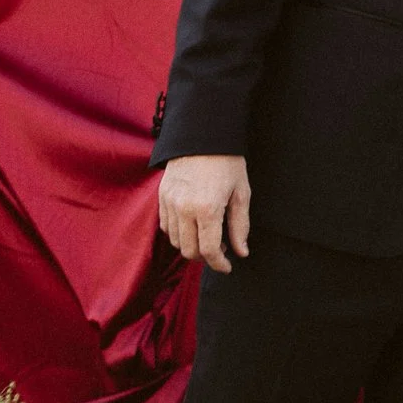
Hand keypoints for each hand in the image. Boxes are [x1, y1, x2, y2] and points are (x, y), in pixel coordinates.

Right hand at [158, 154, 250, 273]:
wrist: (202, 135)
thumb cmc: (226, 162)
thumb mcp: (241, 193)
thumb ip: (240, 226)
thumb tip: (241, 252)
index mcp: (207, 209)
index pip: (209, 250)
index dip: (219, 264)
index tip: (227, 267)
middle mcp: (184, 209)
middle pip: (189, 250)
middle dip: (205, 257)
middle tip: (220, 250)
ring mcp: (169, 203)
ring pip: (175, 241)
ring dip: (191, 246)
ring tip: (207, 236)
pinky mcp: (161, 197)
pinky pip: (166, 226)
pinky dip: (178, 233)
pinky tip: (193, 226)